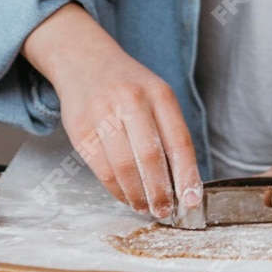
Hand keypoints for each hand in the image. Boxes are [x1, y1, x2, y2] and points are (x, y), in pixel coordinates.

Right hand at [22, 4, 201, 219]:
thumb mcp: (156, 96)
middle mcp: (131, 101)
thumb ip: (169, 132)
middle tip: (165, 210)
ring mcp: (102, 114)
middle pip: (150, 158)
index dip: (187, 176)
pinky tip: (125, 195)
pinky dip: (116, 190)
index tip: (191, 200)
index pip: (178, 142)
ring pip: (123, 168)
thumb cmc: (129, 86)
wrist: (85, 61)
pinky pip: (101, 169)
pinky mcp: (80, 130)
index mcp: (158, 94)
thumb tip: (182, 182)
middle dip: (160, 192)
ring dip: (137, 196)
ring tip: (145, 206)